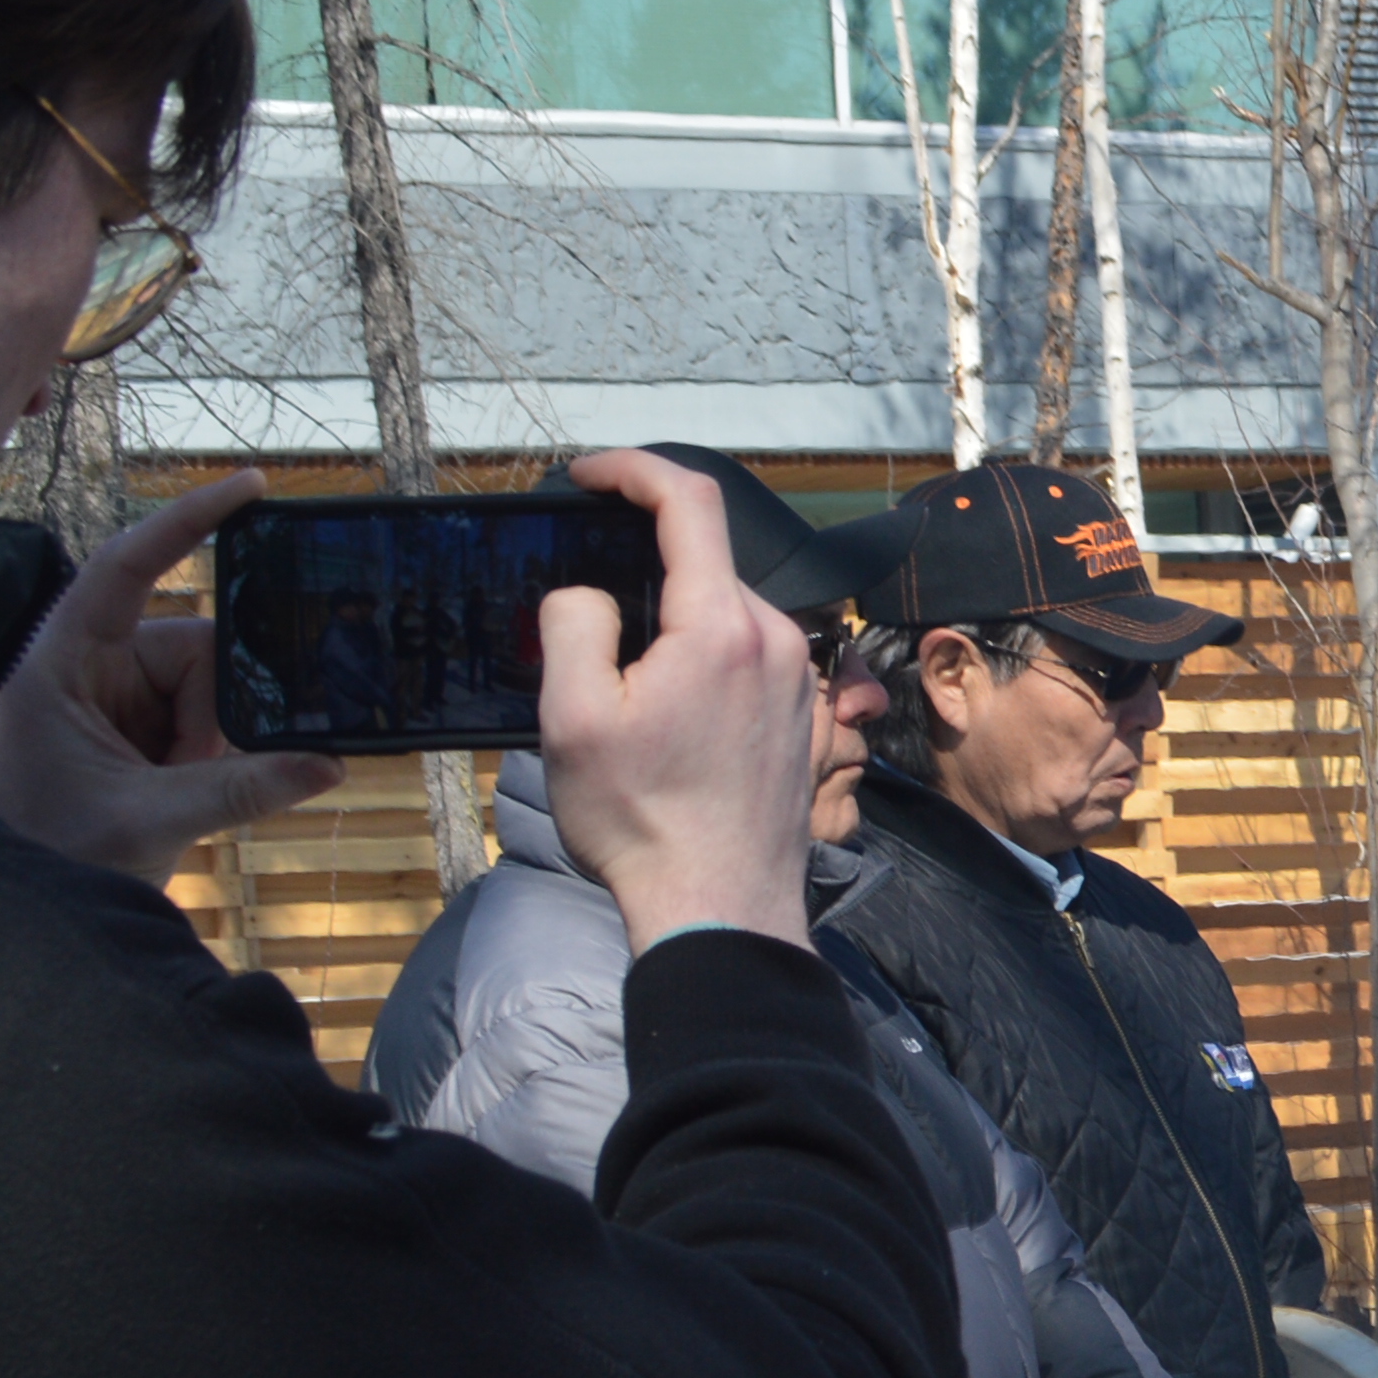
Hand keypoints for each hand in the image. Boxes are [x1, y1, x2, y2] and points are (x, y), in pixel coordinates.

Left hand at [0, 470, 333, 879]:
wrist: (15, 917)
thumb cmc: (47, 855)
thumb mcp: (145, 819)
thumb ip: (238, 788)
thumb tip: (330, 762)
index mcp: (61, 664)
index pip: (124, 567)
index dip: (184, 522)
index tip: (250, 487)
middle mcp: (88, 672)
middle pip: (191, 648)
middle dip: (217, 710)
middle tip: (201, 769)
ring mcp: (114, 707)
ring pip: (208, 692)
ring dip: (217, 745)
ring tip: (186, 797)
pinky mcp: (136, 742)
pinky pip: (204, 727)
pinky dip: (219, 757)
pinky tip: (210, 791)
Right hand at [539, 447, 818, 951]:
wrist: (719, 908)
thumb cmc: (643, 822)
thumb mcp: (572, 717)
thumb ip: (573, 625)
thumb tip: (588, 593)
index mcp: (722, 627)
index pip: (688, 501)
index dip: (633, 469)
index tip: (586, 476)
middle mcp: (778, 641)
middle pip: (705, 562)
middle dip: (640, 561)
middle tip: (582, 599)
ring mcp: (800, 681)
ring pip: (725, 612)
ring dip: (670, 619)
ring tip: (619, 676)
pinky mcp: (805, 716)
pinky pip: (747, 655)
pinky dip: (699, 655)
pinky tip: (663, 708)